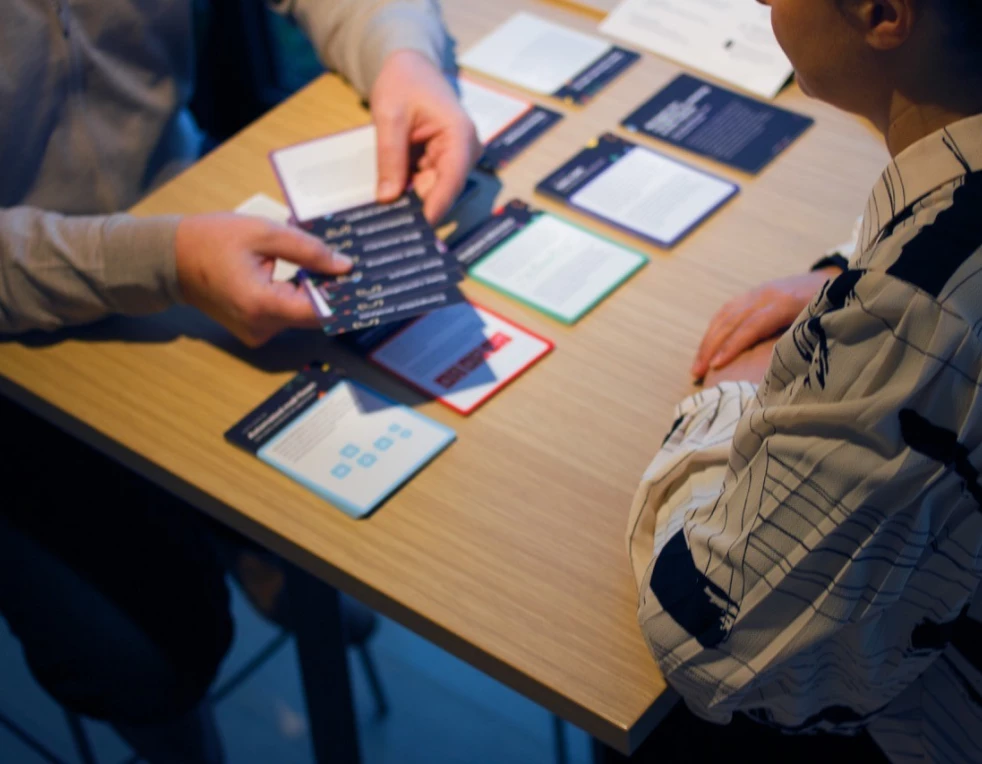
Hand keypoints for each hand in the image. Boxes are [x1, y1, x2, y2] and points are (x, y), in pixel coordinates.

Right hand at [175, 214, 351, 346]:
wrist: (171, 259)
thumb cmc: (213, 239)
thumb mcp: (264, 233)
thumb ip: (308, 250)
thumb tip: (344, 266)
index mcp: (262, 304)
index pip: (320, 311)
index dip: (345, 296)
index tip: (363, 280)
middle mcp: (262, 327)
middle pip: (313, 315)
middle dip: (333, 291)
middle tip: (349, 266)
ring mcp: (257, 333)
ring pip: (301, 315)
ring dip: (315, 293)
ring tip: (328, 265)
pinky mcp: (254, 331)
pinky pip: (286, 315)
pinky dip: (297, 297)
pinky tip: (304, 275)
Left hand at [371, 50, 480, 223]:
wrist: (408, 67)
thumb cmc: (403, 81)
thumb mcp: (389, 116)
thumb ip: (390, 156)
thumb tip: (387, 197)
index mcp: (460, 135)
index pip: (452, 180)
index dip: (435, 207)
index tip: (419, 230)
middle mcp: (464, 151)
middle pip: (442, 190)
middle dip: (416, 206)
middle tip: (388, 226)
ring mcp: (455, 159)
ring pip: (432, 191)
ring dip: (409, 200)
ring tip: (384, 213)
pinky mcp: (443, 164)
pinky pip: (425, 185)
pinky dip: (407, 190)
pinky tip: (389, 196)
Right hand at [691, 268, 840, 379]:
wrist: (832, 279)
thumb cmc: (829, 309)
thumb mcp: (819, 324)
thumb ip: (798, 341)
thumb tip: (779, 368)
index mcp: (784, 303)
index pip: (751, 326)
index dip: (732, 346)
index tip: (717, 366)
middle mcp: (765, 295)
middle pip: (730, 321)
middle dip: (711, 347)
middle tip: (697, 372)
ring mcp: (755, 293)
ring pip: (723, 316)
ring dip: (707, 341)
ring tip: (696, 365)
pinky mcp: (751, 294)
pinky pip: (725, 312)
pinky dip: (713, 331)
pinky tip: (706, 348)